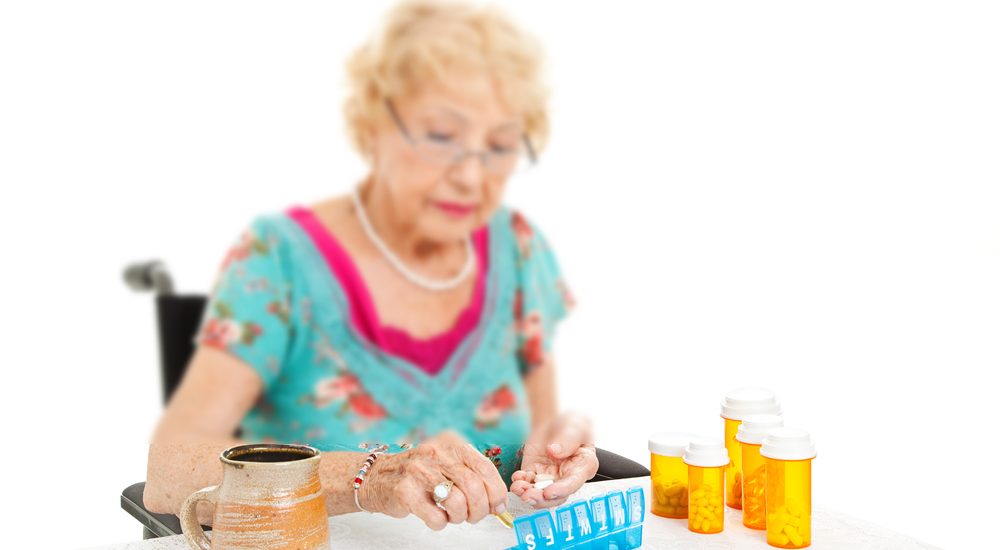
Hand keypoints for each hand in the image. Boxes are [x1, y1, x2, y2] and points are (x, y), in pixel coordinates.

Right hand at [360, 431, 508, 529]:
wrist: (378, 477)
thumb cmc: (419, 474)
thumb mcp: (447, 463)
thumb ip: (473, 476)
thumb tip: (497, 502)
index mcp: (451, 442)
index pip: (485, 466)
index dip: (496, 491)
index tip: (497, 505)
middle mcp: (435, 452)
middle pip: (473, 486)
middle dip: (479, 509)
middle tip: (474, 516)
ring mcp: (418, 470)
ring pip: (456, 502)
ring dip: (460, 517)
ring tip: (453, 516)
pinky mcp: (404, 491)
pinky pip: (435, 516)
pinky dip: (441, 523)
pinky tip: (435, 516)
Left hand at [511, 412, 598, 508]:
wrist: (554, 422)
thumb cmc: (571, 425)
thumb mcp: (575, 426)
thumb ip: (568, 439)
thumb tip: (554, 451)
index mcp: (583, 467)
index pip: (573, 483)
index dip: (561, 490)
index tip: (548, 492)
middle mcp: (567, 477)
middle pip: (556, 496)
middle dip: (541, 498)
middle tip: (527, 495)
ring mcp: (550, 478)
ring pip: (540, 494)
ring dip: (528, 493)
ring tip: (518, 487)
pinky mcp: (535, 474)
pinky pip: (527, 483)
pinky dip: (521, 483)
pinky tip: (517, 478)